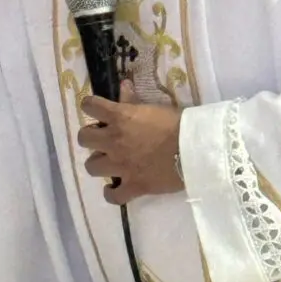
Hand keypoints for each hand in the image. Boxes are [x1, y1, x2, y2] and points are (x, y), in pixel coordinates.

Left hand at [77, 80, 182, 204]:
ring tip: (110, 162)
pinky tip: (116, 188)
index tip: (95, 109)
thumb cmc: (177, 124)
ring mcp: (121, 166)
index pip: (89, 106)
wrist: (196, 149)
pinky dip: (112, 193)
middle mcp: (114, 141)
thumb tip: (123, 85)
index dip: (90, 106)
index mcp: (119, 117)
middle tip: (103, 139)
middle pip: (84, 138)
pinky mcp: (134, 186)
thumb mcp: (153, 107)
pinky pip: (112, 196)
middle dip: (91, 137)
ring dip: (99, 163)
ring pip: (91, 167)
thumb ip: (133, 100)